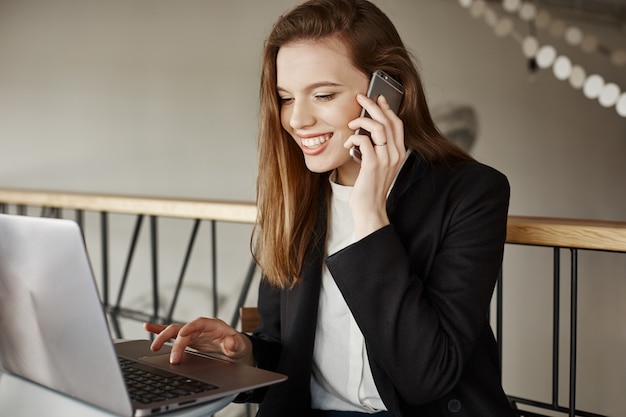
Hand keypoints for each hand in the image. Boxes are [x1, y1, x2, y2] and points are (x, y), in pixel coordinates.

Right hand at [143, 317, 253, 365]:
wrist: (235, 348)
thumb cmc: (237, 345)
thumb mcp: (239, 345)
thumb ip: (235, 344)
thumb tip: (230, 342)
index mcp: (212, 325)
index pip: (198, 323)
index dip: (189, 328)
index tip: (182, 336)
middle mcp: (200, 327)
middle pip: (182, 329)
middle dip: (174, 341)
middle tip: (172, 359)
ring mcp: (192, 332)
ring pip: (174, 331)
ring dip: (162, 336)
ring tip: (152, 346)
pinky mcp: (187, 338)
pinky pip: (172, 335)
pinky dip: (160, 331)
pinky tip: (148, 328)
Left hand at [345, 93, 405, 238]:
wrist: (371, 209)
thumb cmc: (371, 187)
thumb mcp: (380, 166)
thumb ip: (378, 149)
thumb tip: (367, 132)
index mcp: (399, 153)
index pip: (397, 124)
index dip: (388, 108)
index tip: (378, 98)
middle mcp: (395, 154)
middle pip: (388, 121)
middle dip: (373, 105)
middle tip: (360, 98)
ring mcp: (385, 159)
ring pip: (378, 127)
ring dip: (362, 120)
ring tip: (352, 122)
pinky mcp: (373, 165)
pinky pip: (364, 141)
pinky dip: (354, 137)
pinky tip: (348, 142)